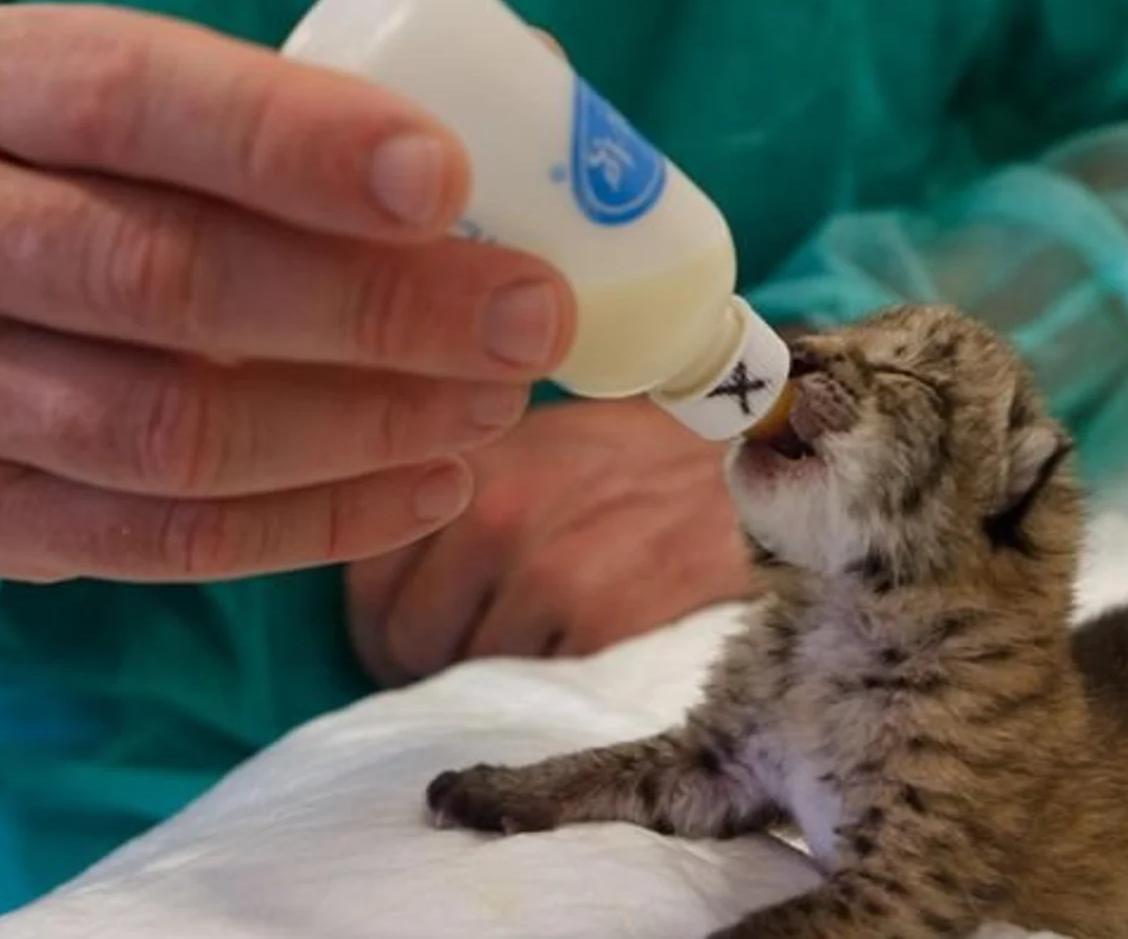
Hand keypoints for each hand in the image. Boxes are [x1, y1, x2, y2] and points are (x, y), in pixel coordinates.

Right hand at [0, 5, 573, 579]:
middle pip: (170, 279)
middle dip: (381, 308)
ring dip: (370, 425)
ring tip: (498, 403)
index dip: (296, 141)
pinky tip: (438, 484)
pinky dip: (327, 522)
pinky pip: (176, 542)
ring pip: (178, 432)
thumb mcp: (162, 111)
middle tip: (530, 317)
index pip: (137, 101)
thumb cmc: (108, 189)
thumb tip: (552, 122)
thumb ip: (314, 112)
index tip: (446, 180)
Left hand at [345, 398, 755, 680]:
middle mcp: (492, 513)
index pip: (367, 579)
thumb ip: (459, 487)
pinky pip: (539, 687)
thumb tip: (390, 562)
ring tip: (540, 652)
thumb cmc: (645, 456)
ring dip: (495, 678)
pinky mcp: (601, 621)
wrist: (760, 463)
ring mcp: (545, 570)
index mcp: (464, 463)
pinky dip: (557, 685)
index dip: (382, 624)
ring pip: (469, 672)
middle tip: (476, 660)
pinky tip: (587, 657)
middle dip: (430, 662)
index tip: (411, 641)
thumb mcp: (537, 439)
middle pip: (405, 638)